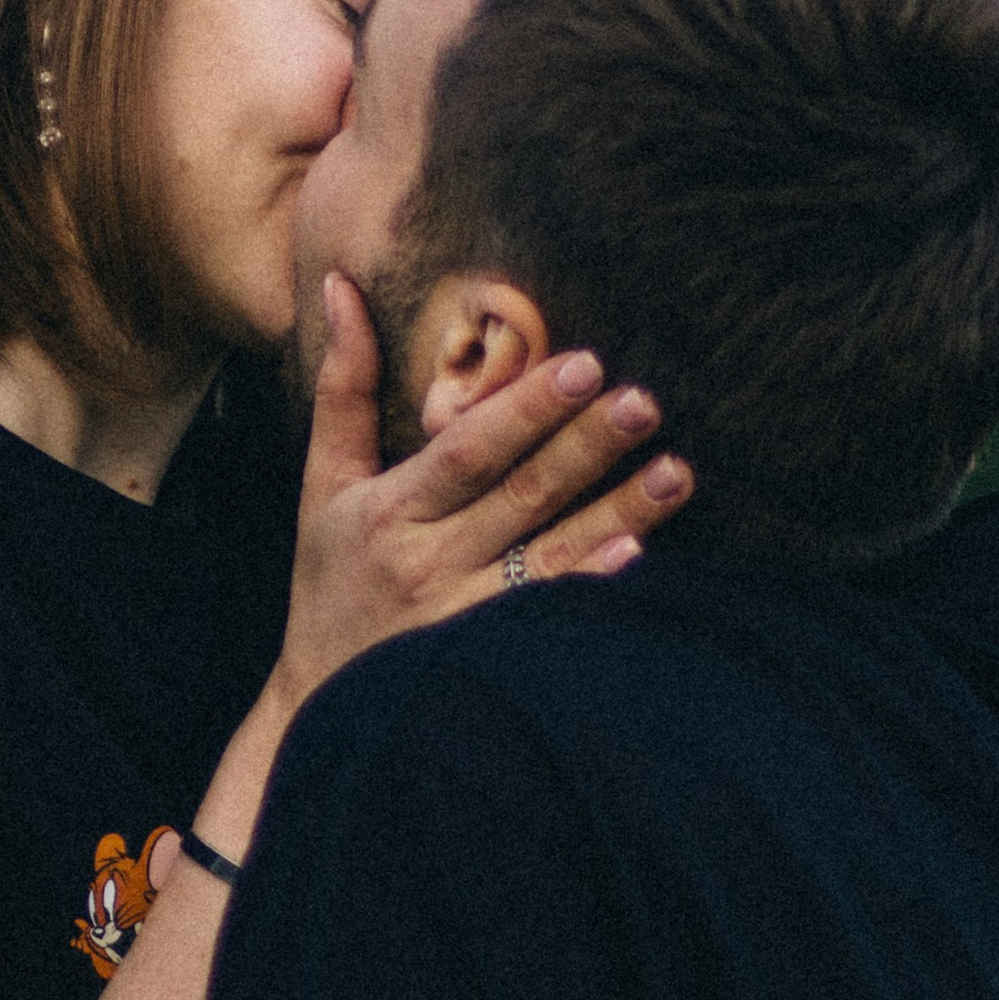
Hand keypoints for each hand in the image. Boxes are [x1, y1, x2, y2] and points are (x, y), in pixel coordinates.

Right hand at [273, 276, 689, 707]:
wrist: (320, 713)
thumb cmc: (328, 581)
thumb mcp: (320, 487)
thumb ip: (343, 388)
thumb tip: (340, 286)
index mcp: (389, 510)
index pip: (466, 452)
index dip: (524, 409)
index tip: (583, 364)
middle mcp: (427, 562)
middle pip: (520, 496)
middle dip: (585, 447)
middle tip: (645, 400)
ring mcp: (461, 617)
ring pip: (551, 558)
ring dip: (618, 513)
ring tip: (678, 472)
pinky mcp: (489, 664)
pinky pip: (551, 623)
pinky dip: (593, 591)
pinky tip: (642, 560)